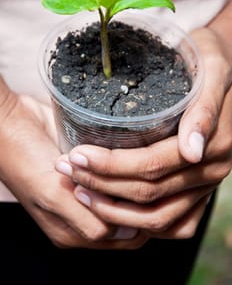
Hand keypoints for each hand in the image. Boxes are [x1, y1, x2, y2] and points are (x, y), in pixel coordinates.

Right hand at [0, 79, 143, 248]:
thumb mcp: (51, 195)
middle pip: (125, 216)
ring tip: (141, 166)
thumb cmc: (23, 159)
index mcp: (71, 229)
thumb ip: (85, 220)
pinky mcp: (89, 169)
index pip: (120, 237)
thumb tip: (126, 232)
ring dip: (132, 184)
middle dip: (139, 202)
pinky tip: (130, 157)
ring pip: (123, 195)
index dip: (140, 221)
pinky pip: (115, 175)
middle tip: (150, 179)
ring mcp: (86, 190)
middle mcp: (81, 212)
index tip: (153, 198)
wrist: (11, 123)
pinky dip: (124, 170)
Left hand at [56, 26, 231, 238]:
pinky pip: (170, 223)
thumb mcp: (212, 69)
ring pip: (157, 216)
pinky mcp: (198, 193)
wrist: (225, 71)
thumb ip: (204, 108)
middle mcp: (210, 171)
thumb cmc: (209, 62)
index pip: (153, 165)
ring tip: (78, 190)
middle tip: (66, 169)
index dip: (111, 166)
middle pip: (149, 193)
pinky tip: (108, 208)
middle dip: (101, 184)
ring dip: (113, 210)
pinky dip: (136, 221)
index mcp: (214, 142)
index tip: (76, 155)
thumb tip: (192, 151)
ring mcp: (205, 186)